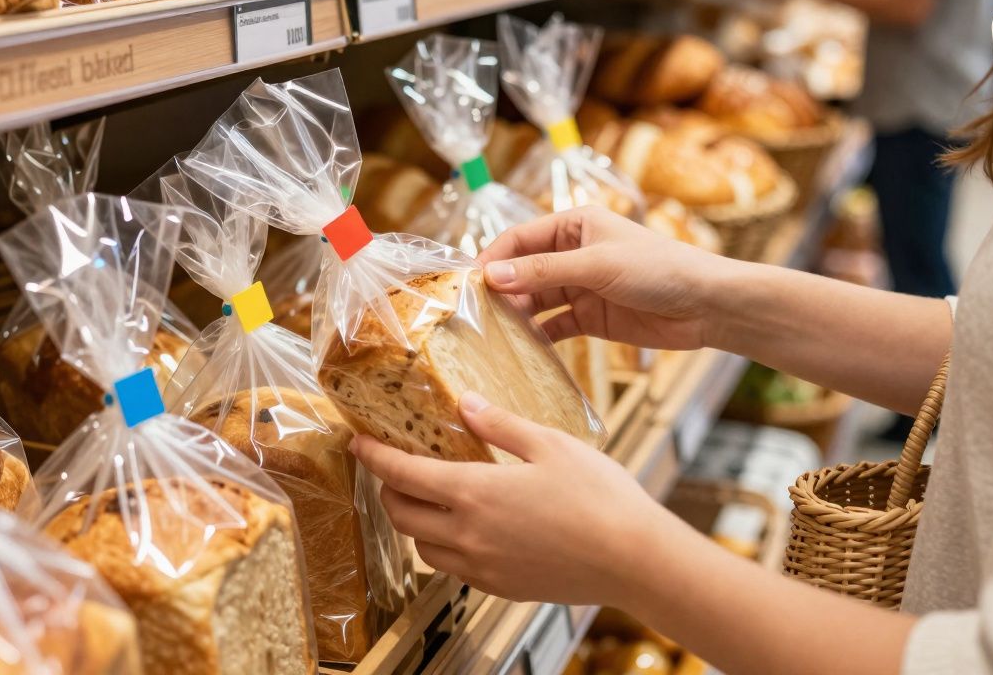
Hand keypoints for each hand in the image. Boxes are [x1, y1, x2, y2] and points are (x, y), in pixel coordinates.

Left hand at [350, 391, 670, 606]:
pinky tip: (469, 529)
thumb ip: (500, 425)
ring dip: (416, 522)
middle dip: (388, 489)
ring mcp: (482, 567)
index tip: (358, 443)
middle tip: (396, 467)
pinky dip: (445, 547)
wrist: (634, 560)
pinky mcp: (500, 587)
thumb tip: (466, 404)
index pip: (401, 474)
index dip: (374, 457)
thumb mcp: (550, 444)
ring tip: (433, 498)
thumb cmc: (600, 498)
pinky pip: (453, 568)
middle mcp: (468, 535)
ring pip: (423, 547)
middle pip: (401, 515)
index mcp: (474, 493)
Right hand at [477, 206, 735, 350]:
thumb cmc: (659, 269)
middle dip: (500, 290)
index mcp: (574, 224)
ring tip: (490, 334)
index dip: (492, 258)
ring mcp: (581, 286)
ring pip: (535, 300)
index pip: (519, 239)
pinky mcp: (590, 317)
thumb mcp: (597, 265)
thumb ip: (543, 272)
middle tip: (472, 315)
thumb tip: (492, 275)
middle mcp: (573, 253)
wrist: (707, 305)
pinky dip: (537, 336)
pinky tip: (519, 349)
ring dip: (515, 315)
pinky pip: (554, 326)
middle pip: (523, 271)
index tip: (467, 284)